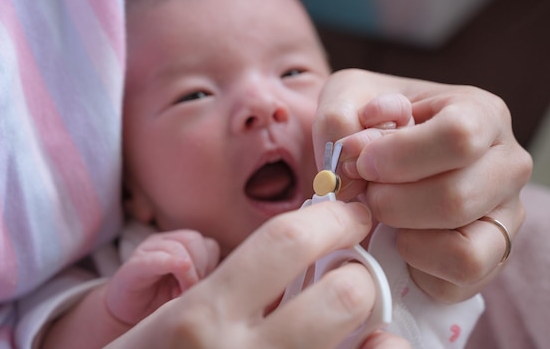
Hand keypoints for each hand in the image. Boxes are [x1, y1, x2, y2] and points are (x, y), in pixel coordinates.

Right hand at [106, 201, 409, 348]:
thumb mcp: (176, 318)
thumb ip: (235, 286)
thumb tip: (307, 251)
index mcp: (203, 314)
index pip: (285, 242)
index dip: (332, 219)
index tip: (352, 214)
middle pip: (342, 295)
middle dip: (360, 275)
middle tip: (353, 273)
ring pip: (367, 345)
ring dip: (374, 322)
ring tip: (362, 319)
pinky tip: (369, 348)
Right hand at [107, 230, 219, 324]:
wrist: (131, 314)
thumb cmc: (164, 299)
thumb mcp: (190, 286)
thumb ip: (204, 276)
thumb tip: (222, 279)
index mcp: (183, 245)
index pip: (209, 245)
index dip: (211, 266)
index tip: (203, 286)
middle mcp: (166, 241)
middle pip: (194, 240)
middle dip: (200, 266)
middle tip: (192, 290)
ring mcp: (147, 250)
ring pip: (177, 246)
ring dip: (185, 273)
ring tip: (178, 294)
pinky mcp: (133, 265)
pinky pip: (154, 259)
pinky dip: (169, 267)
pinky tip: (173, 286)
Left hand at [314, 69, 531, 302]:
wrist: (390, 157)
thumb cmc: (375, 124)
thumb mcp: (348, 99)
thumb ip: (339, 118)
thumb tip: (351, 162)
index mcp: (481, 112)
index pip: (458, 136)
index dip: (399, 156)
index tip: (364, 163)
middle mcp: (508, 164)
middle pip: (456, 198)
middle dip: (391, 203)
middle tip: (367, 193)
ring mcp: (509, 215)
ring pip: (465, 249)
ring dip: (406, 237)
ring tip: (385, 216)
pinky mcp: (496, 256)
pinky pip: (460, 278)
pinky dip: (418, 266)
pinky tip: (400, 239)